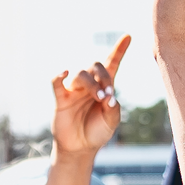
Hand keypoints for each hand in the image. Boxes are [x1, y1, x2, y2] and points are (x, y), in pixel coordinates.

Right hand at [51, 35, 130, 154]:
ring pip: (80, 74)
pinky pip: (56, 82)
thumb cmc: (97, 131)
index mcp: (104, 87)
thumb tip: (109, 97)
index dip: (119, 50)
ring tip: (99, 98)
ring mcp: (74, 90)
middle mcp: (89, 84)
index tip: (128, 36)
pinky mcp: (61, 99)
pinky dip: (58, 76)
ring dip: (92, 84)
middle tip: (108, 94)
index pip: (111, 64)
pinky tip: (64, 72)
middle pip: (95, 66)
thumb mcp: (112, 121)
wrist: (81, 148)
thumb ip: (113, 109)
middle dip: (105, 77)